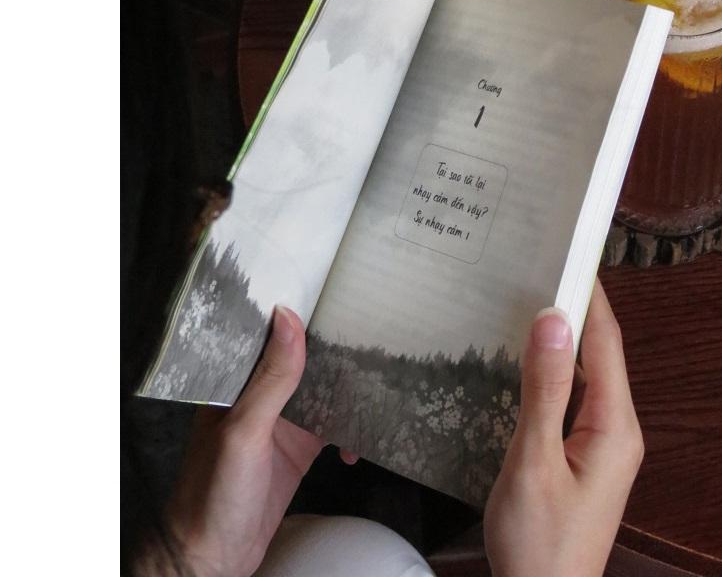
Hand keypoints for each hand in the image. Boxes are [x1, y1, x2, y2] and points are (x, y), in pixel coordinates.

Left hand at [137, 307, 351, 576]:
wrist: (212, 559)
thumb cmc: (212, 494)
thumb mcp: (244, 430)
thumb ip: (270, 379)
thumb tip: (289, 320)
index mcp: (238, 382)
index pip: (273, 336)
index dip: (304, 318)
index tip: (337, 302)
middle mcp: (261, 396)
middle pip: (306, 362)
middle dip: (337, 357)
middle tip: (371, 347)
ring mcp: (282, 423)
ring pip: (324, 393)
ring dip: (349, 395)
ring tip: (376, 393)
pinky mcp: (298, 450)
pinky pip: (333, 429)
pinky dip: (350, 434)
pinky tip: (356, 447)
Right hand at [484, 281, 643, 576]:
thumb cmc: (538, 542)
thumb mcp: (533, 463)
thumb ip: (545, 390)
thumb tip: (553, 319)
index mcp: (615, 425)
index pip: (606, 341)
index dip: (589, 293)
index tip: (569, 249)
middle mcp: (616, 429)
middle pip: (599, 353)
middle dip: (574, 308)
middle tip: (539, 265)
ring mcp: (601, 444)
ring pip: (585, 375)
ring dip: (562, 338)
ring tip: (528, 298)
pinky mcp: (582, 457)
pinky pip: (571, 398)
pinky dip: (552, 370)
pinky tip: (525, 358)